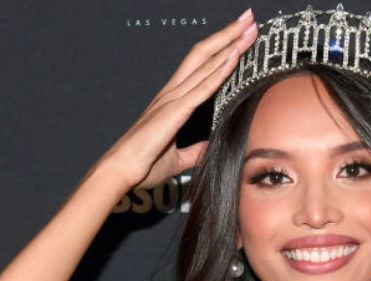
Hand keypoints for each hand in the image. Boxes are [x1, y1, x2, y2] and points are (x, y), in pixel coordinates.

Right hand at [100, 9, 257, 190]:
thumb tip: (209, 147)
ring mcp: (172, 99)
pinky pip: (201, 88)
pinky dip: (219, 71)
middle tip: (249, 19)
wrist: (122, 171)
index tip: (241, 36)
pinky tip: (234, 58)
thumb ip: (194, 150)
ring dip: (229, 45)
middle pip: (204, 54)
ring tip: (249, 29)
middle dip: (228, 35)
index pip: (201, 66)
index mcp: (172, 101)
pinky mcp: (174, 112)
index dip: (222, 49)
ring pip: (205, 64)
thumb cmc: (142, 165)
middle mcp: (172, 93)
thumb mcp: (178, 158)